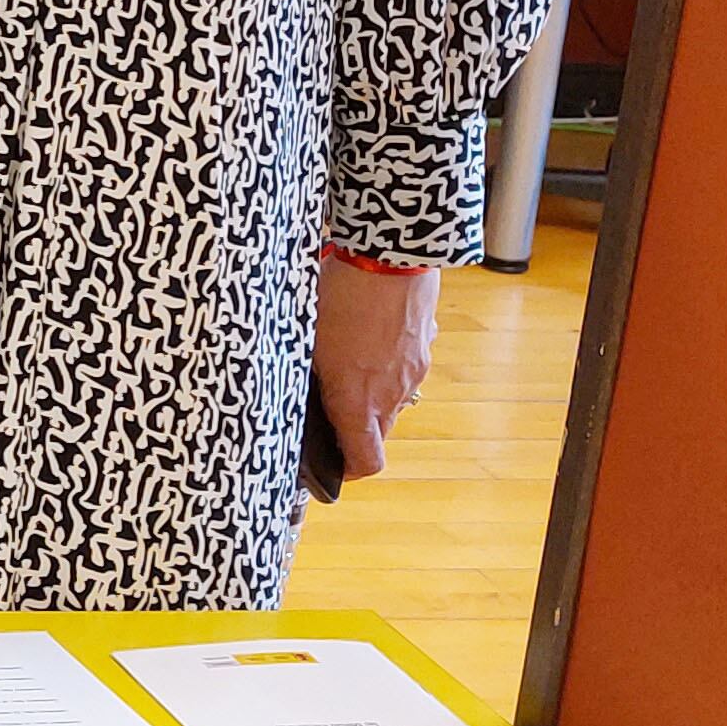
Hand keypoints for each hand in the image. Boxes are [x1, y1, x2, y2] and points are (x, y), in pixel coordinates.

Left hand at [312, 254, 443, 478]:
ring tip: (346, 357)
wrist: (389, 255)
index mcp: (357, 402)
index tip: (332, 462)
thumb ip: (307, 378)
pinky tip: (367, 332)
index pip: (366, 462)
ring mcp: (413, 370)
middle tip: (328, 400)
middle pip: (377, 430)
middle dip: (354, 424)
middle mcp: (391, 394)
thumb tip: (301, 395)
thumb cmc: (338, 297)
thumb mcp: (306, 341)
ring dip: (371, 390)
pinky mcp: (425, 345)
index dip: (348, 470)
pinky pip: (404, 367)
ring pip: (391, 397)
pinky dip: (387, 362)